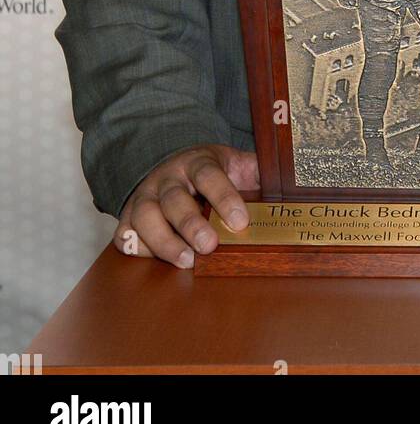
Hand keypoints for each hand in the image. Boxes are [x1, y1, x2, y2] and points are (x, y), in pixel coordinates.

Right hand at [113, 143, 259, 268]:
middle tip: (209, 246)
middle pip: (174, 198)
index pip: (209, 175)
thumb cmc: (210, 172)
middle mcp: (168, 178)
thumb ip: (257, 171)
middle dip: (190, 224)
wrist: (170, 164)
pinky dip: (136, 248)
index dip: (223, 197)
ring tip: (186, 261)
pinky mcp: (128, 217)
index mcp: (197, 162)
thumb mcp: (234, 163)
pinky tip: (153, 260)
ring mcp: (145, 197)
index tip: (240, 221)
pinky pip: (124, 234)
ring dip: (164, 241)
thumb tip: (290, 181)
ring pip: (144, 217)